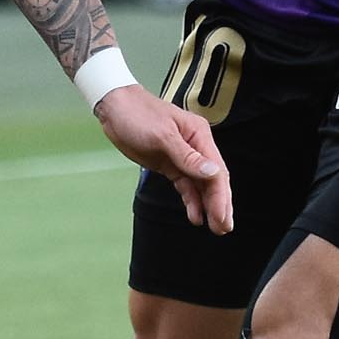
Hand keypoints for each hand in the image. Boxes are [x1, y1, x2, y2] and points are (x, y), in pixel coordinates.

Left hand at [96, 84, 232, 234]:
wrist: (115, 109)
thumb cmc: (138, 115)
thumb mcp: (162, 136)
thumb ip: (188, 157)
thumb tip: (212, 173)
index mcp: (199, 136)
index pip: (216, 170)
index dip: (221, 196)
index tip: (222, 216)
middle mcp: (195, 147)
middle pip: (213, 180)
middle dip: (219, 204)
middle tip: (223, 228)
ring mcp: (183, 157)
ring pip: (201, 185)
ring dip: (208, 205)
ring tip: (215, 227)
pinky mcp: (170, 164)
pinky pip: (185, 185)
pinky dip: (191, 200)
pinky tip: (195, 215)